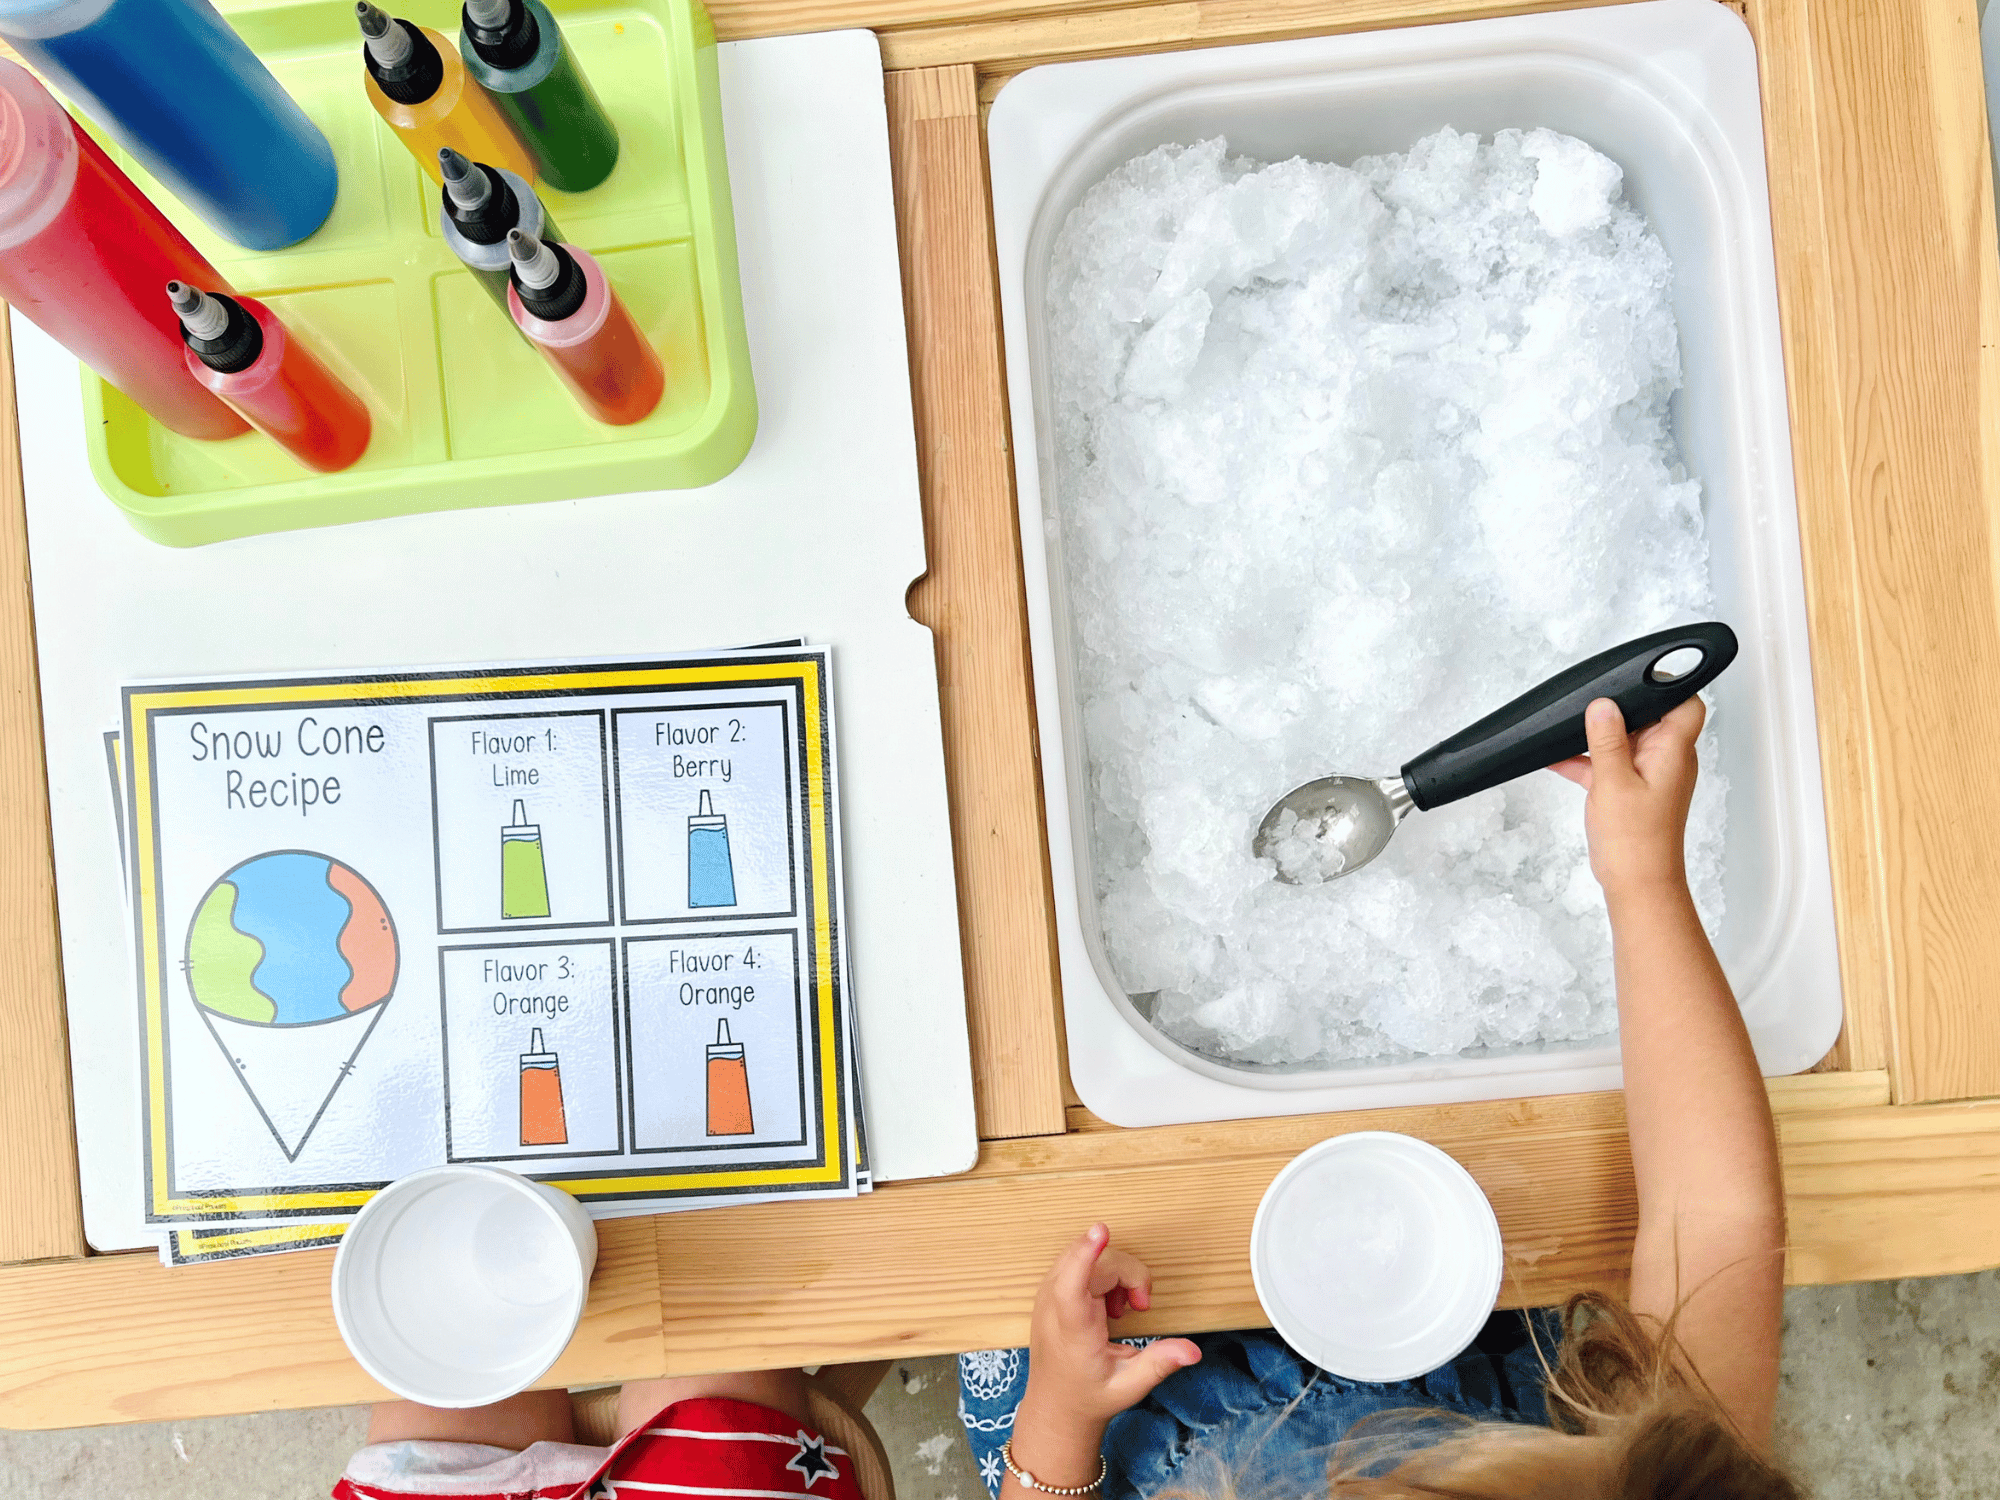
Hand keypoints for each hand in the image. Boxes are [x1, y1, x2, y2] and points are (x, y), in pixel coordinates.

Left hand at [1008, 1226, 1200, 1486]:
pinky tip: (1107, 1303)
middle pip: (1100, 1263)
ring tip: (1120, 1309)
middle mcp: (1054, 1304)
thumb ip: (1160, 1364)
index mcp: (1073, 1329)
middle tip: (1141, 1307)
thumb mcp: (1130, 1387)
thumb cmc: (1091, 1396)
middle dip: (1130, 1276)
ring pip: (1089, 1254)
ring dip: (1116, 1273)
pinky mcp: (1050, 1288)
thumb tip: (1192, 1351)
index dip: (1088, 1253)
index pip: (1075, 1283)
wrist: (1056, 1405)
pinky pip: (1079, 1259)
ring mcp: (1048, 1292)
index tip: (1101, 1229)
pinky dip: (1102, 1272)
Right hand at [1549, 695, 1704, 900]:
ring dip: (1600, 737)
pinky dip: (1588, 760)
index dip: (1665, 687)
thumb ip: (1607, 739)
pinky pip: (1610, 764)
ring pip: (1626, 740)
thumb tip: (1603, 705)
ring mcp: (1650, 775)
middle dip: (1620, 710)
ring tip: (1570, 732)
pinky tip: (1558, 758)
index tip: (1633, 680)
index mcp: (1674, 752)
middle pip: (1651, 718)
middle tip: (1592, 708)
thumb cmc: (1636, 841)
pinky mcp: (1631, 791)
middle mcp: (1668, 759)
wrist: (1637, 884)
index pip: (1685, 704)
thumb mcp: (1613, 781)